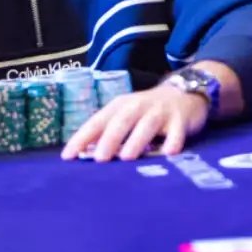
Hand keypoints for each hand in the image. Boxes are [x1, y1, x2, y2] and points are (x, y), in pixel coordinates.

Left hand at [61, 83, 208, 161]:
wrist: (184, 92)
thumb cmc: (147, 111)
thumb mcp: (125, 116)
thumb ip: (107, 133)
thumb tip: (83, 154)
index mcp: (119, 106)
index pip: (97, 122)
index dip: (82, 138)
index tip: (67, 156)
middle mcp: (138, 106)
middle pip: (121, 121)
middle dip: (109, 139)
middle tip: (99, 158)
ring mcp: (160, 112)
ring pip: (147, 125)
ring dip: (136, 140)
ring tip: (127, 157)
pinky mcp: (180, 120)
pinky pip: (177, 132)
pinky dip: (173, 141)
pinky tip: (169, 153)